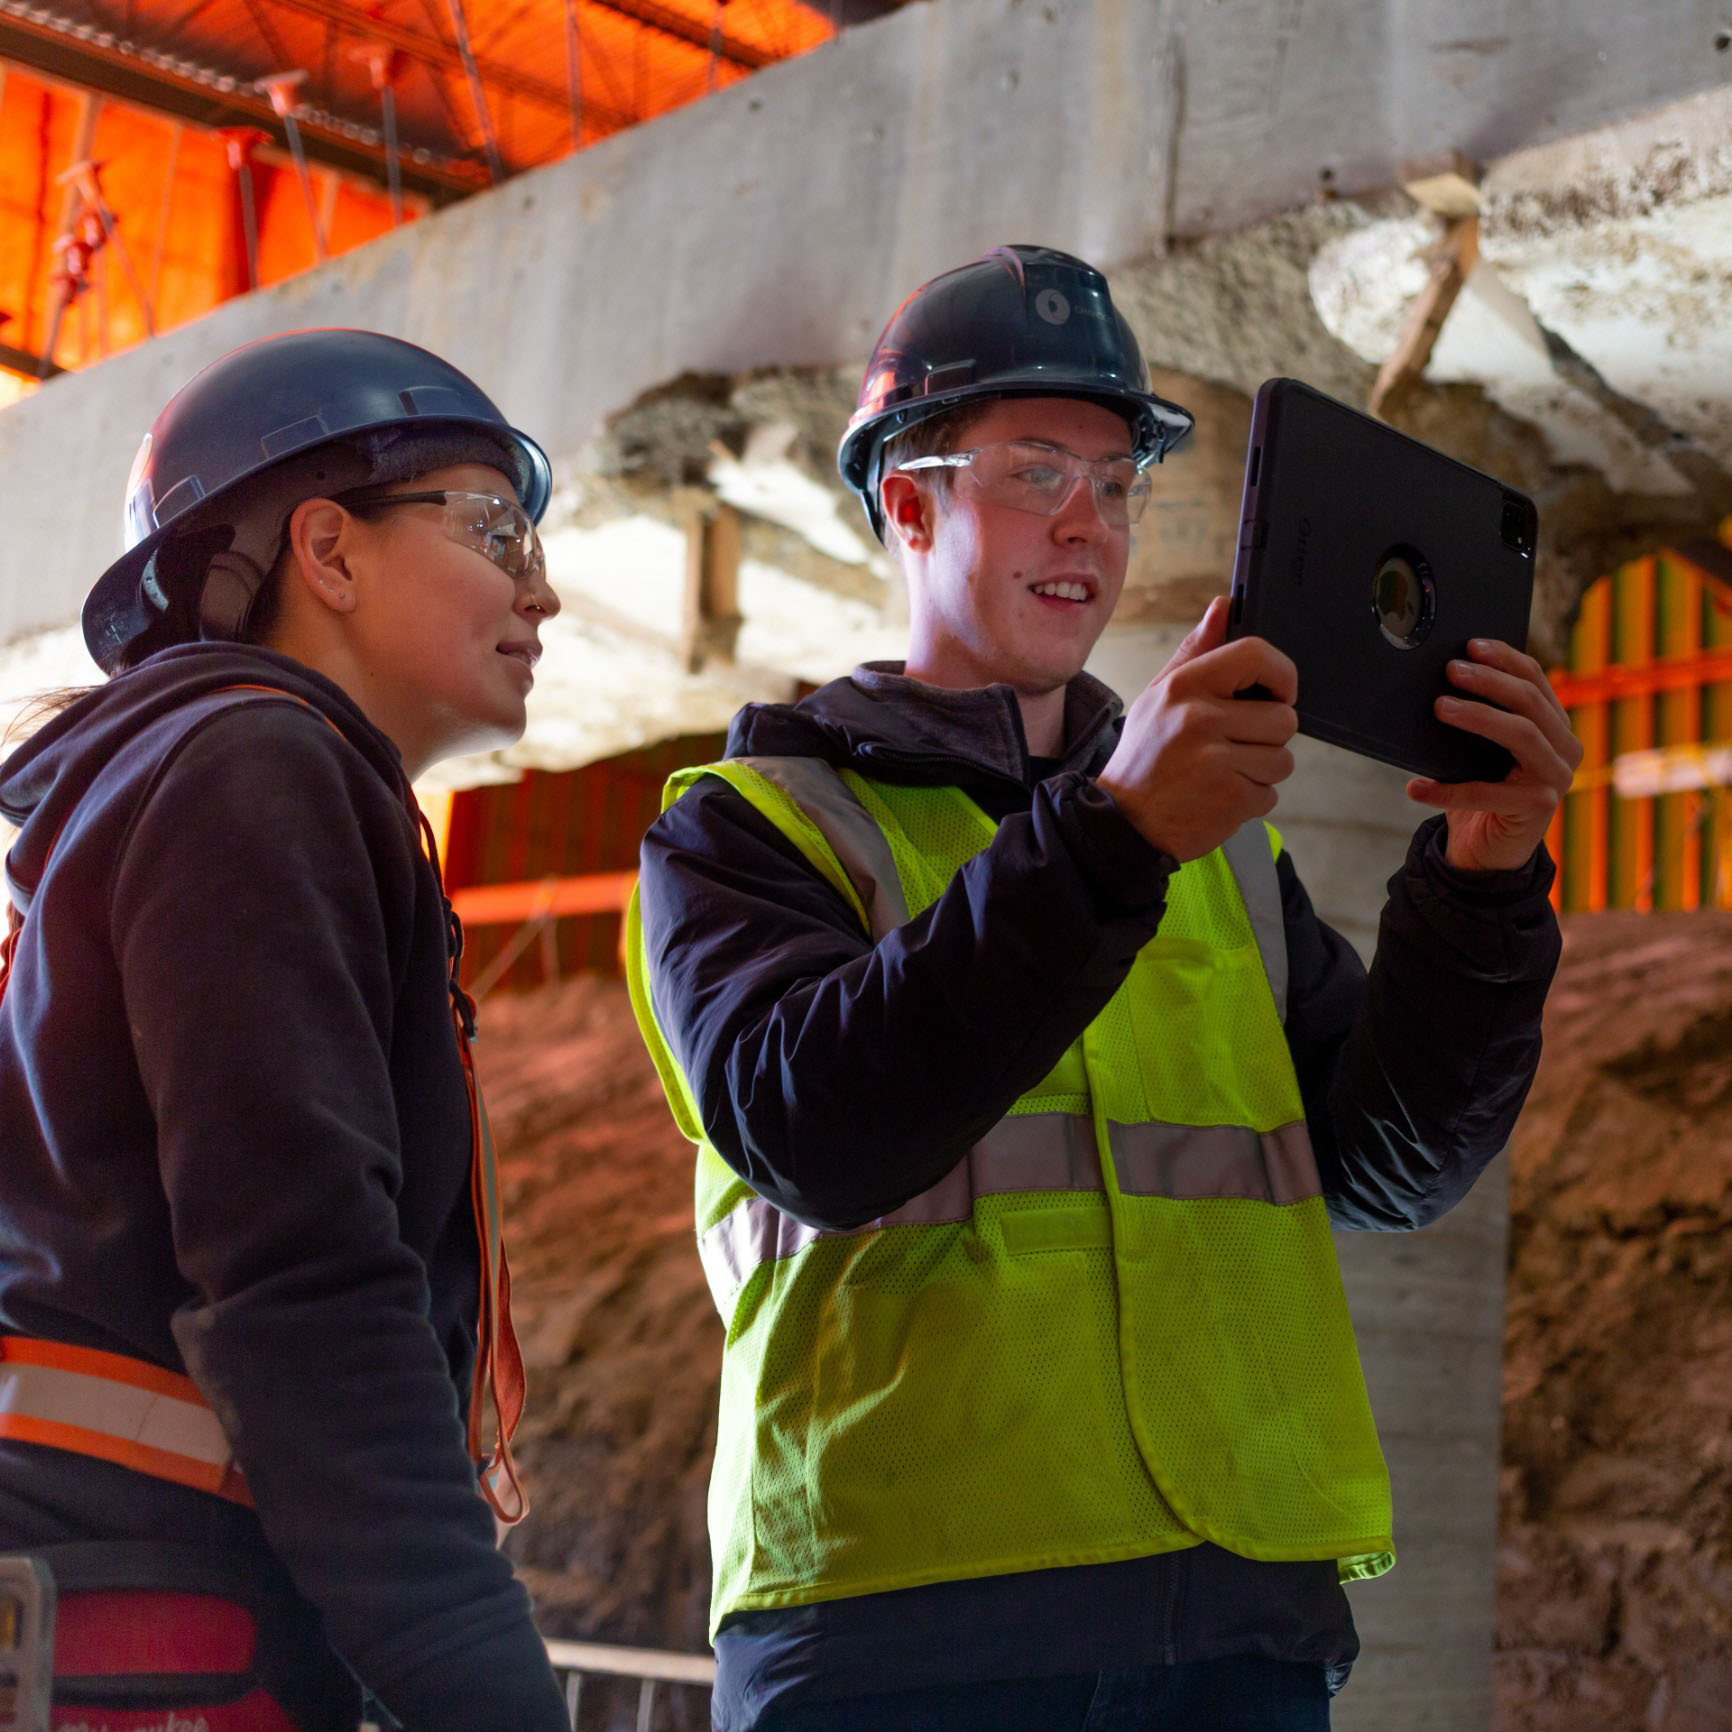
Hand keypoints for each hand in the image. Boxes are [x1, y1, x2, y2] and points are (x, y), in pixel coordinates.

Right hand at [1097, 596, 1298, 862]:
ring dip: (1261, 771)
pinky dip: (1251, 800)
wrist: (1121, 823)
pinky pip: (1270, 793)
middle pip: (1283, 718)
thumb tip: (1223, 607)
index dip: (1282, 674)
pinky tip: (1219, 797)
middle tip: (1234, 748)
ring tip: (1222, 775)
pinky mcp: (1230, 798)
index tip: (1278, 693)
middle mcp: (1201, 719)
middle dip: (1268, 737)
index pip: (1258, 654)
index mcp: (1185, 686)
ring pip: (1282, 759)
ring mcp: (1217, 760)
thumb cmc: (1144, 756)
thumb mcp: (1158, 696)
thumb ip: (1195, 652)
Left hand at [1408, 638, 1582, 872]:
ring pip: (1521, 734)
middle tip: (1451, 669)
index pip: (1536, 680)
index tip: (1471, 644)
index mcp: (1555, 726)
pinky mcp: (1537, 808)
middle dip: (1489, 682)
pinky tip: (1414, 788)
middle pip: (1530, 702)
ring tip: (1439, 707)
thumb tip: (1439, 681)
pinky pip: (1486, 792)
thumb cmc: (1482, 790)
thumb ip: (1478, 719)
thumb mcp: (1481, 750)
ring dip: (1478, 717)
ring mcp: (1556, 779)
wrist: (1488, 850)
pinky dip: (1445, 790)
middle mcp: (1565, 749)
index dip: (1505, 659)